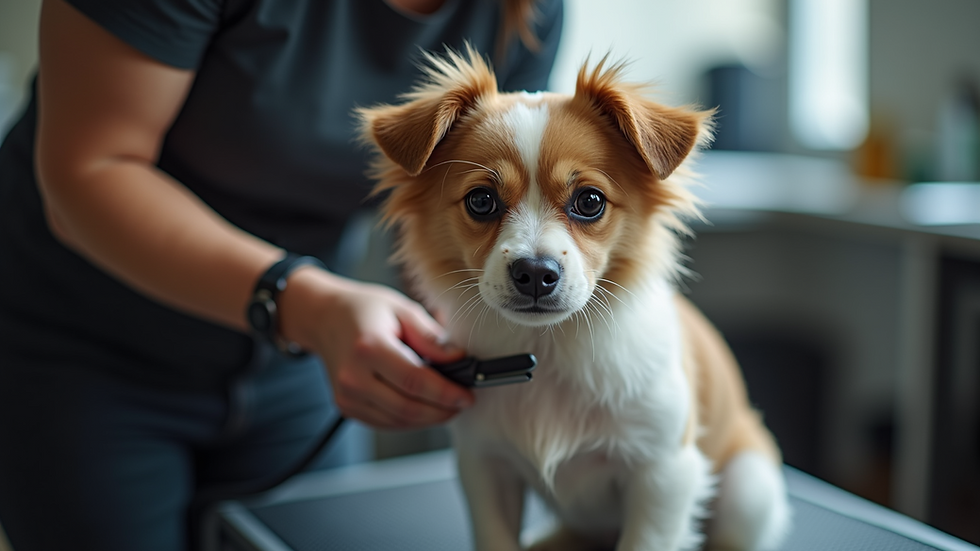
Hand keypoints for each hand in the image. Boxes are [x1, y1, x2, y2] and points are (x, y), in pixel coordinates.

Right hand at [279, 268, 473, 429]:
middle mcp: (353, 376)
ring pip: (398, 421)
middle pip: (407, 408)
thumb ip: (430, 336)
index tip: (467, 395)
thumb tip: (458, 358)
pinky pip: (386, 423)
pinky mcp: (346, 407)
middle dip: (442, 411)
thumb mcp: (402, 309)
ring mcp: (347, 396)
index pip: (415, 381)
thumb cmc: (364, 310)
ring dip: (428, 419)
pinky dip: (410, 420)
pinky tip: (425, 407)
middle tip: (462, 402)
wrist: (325, 319)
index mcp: (368, 347)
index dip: (445, 393)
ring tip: (447, 405)